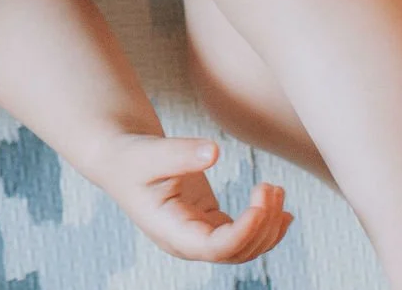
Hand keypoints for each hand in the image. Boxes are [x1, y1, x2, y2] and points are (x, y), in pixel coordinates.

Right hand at [96, 133, 292, 264]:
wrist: (119, 160)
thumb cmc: (130, 157)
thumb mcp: (150, 153)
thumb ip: (180, 153)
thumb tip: (215, 150)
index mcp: (171, 232)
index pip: (216, 248)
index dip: (244, 232)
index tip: (260, 203)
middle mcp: (188, 242)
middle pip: (237, 252)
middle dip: (263, 225)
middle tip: (271, 187)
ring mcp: (199, 236)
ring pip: (246, 248)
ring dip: (269, 225)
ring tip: (276, 190)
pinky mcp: (208, 224)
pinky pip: (244, 236)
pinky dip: (266, 225)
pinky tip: (282, 210)